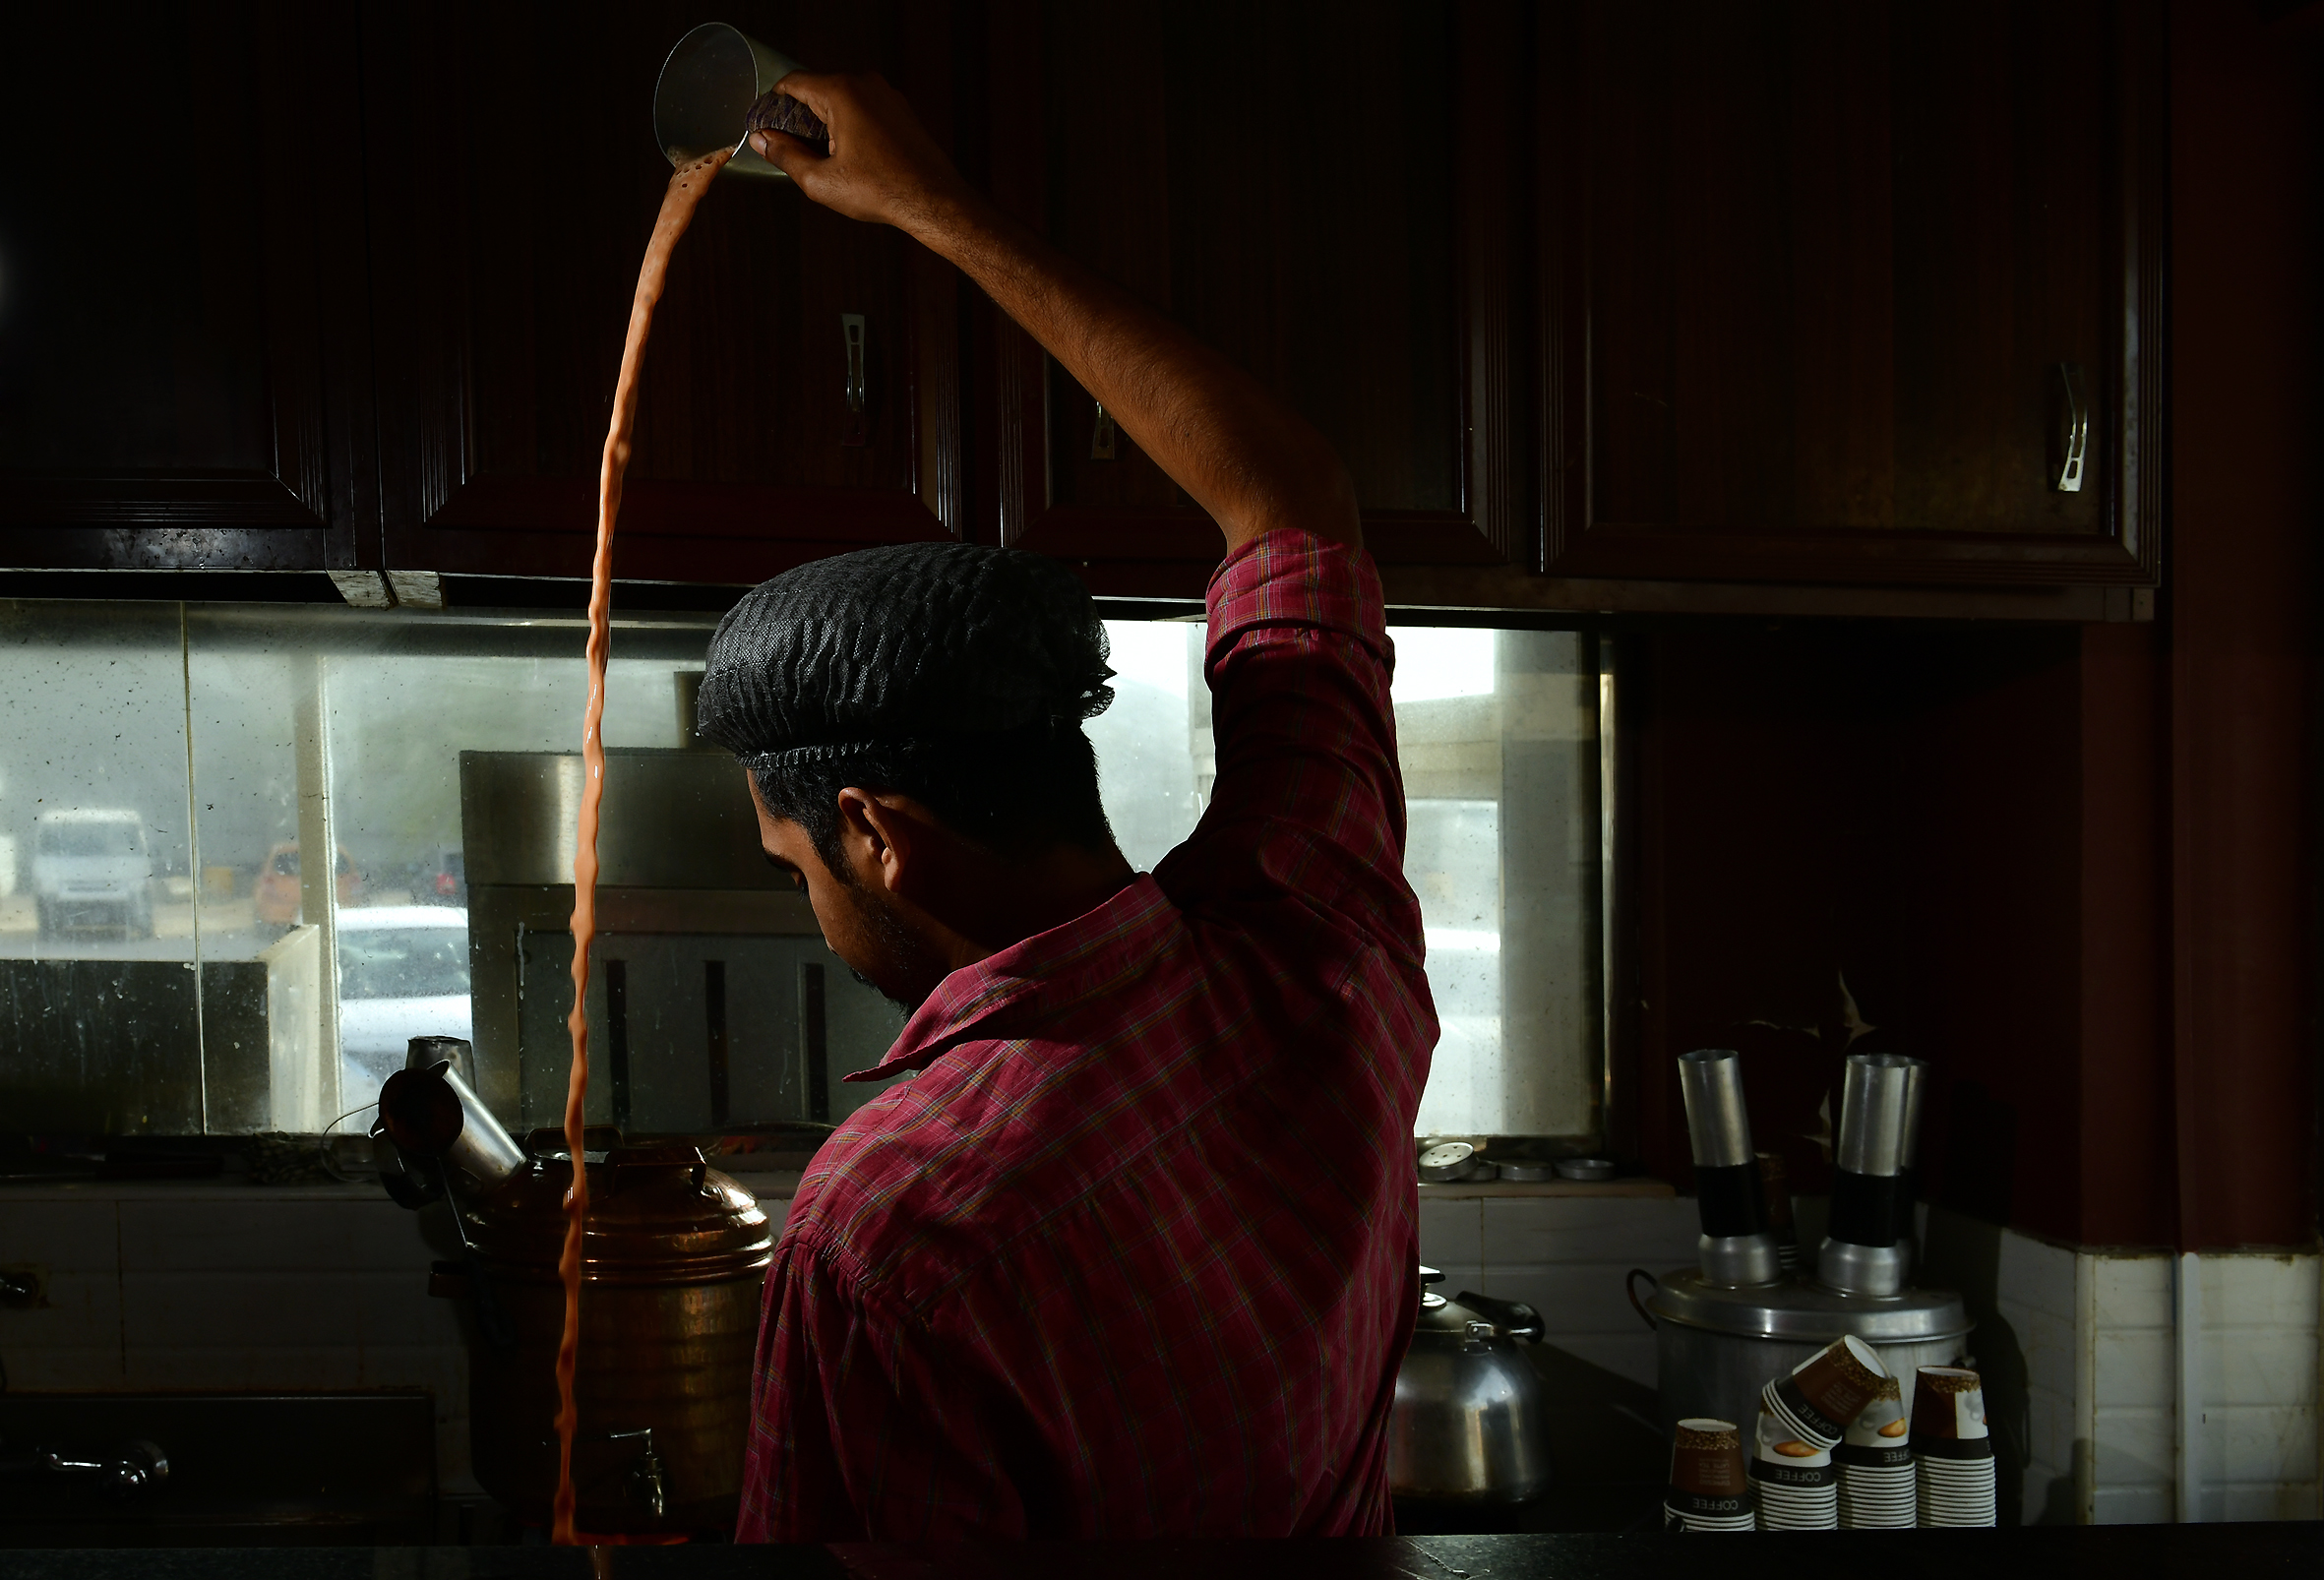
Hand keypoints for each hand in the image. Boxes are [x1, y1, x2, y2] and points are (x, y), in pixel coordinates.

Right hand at [749, 72, 971, 233]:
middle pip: (817, 90)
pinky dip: (848, 125)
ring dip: (825, 123)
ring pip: (841, 100)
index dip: (773, 103)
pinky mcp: (900, 110)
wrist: (934, 200)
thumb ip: (785, 155)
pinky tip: (847, 156)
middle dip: (799, 116)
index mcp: (842, 92)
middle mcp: (866, 84)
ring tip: (820, 157)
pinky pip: (863, 109)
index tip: (765, 123)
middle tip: (788, 147)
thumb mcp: (820, 180)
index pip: (793, 83)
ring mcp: (886, 95)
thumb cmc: (882, 191)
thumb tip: (763, 140)